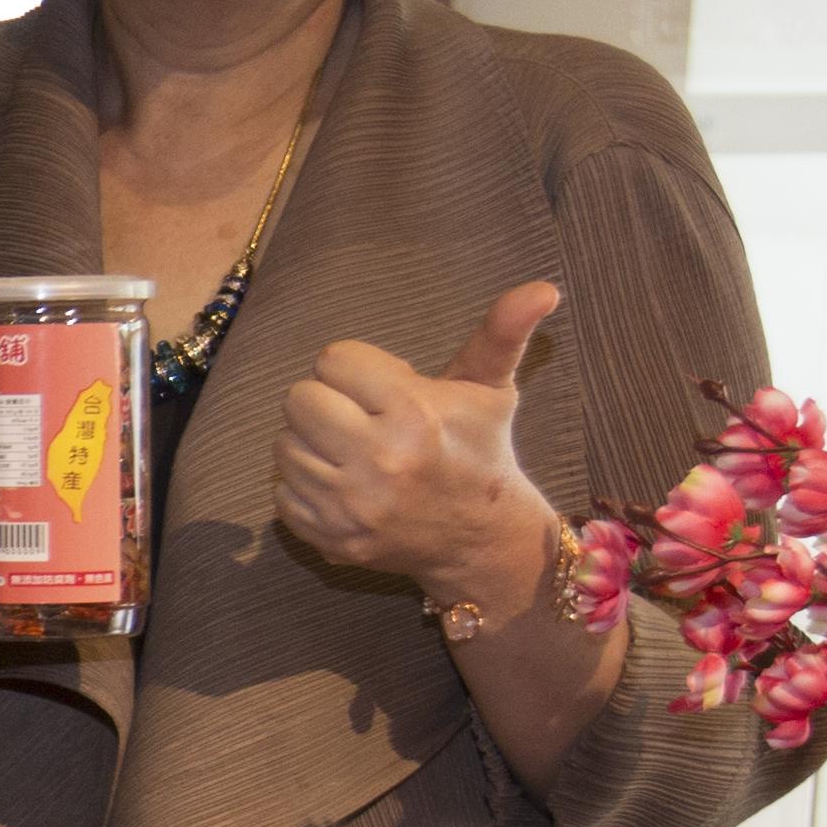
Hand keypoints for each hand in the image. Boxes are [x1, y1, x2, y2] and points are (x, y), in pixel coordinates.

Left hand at [279, 279, 560, 613]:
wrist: (481, 538)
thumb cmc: (480, 450)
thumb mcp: (491, 386)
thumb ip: (503, 331)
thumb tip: (544, 288)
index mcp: (414, 414)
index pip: (333, 359)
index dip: (355, 369)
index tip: (382, 388)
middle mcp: (379, 460)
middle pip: (299, 399)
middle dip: (327, 400)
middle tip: (360, 416)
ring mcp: (351, 505)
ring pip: (284, 446)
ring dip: (313, 444)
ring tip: (354, 452)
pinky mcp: (331, 537)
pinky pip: (281, 492)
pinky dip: (305, 487)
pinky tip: (344, 486)